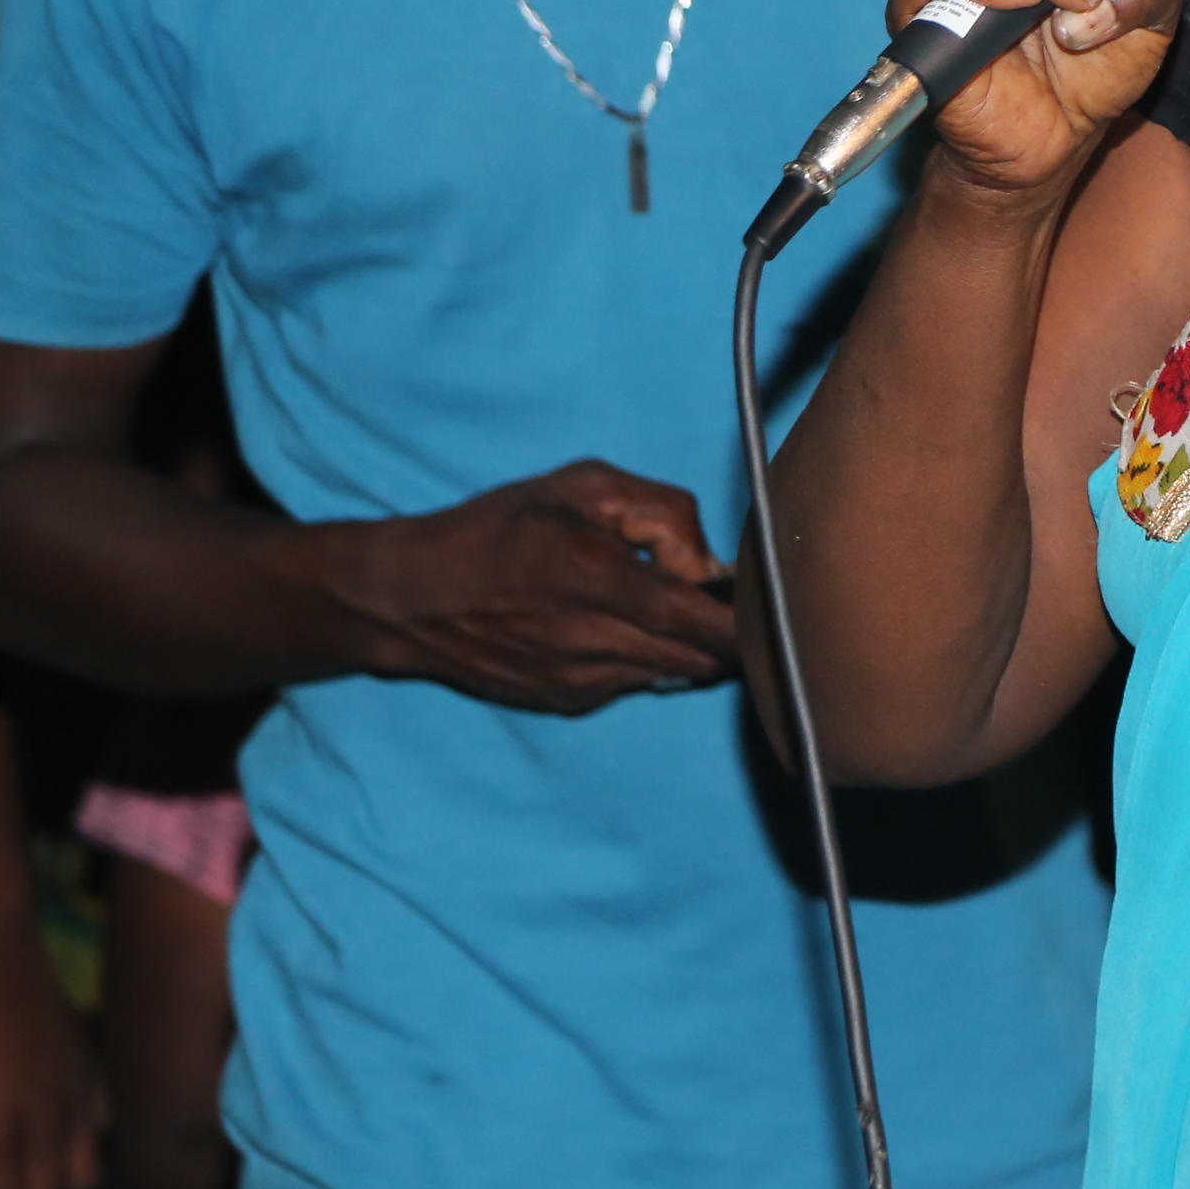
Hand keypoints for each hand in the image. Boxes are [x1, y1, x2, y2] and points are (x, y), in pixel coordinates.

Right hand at [339, 460, 737, 711]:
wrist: (411, 598)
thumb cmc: (500, 529)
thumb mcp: (582, 486)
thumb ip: (662, 511)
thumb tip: (706, 561)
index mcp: (604, 581)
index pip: (709, 624)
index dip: (754, 623)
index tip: (778, 605)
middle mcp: (598, 643)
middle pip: (706, 658)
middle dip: (730, 635)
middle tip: (731, 600)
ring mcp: (584, 681)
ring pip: (676, 672)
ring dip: (688, 646)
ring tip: (662, 605)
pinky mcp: (569, 702)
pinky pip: (636, 682)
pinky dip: (645, 658)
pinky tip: (613, 627)